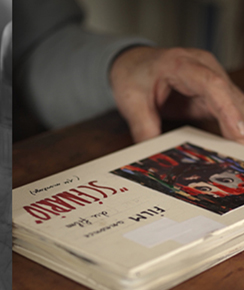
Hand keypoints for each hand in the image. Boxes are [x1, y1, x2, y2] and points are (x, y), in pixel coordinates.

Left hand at [110, 46, 243, 143]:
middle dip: (241, 124)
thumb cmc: (133, 75)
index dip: (228, 110)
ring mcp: (212, 79)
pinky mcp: (213, 93)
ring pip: (235, 103)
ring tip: (240, 152)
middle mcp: (204, 67)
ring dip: (240, 127)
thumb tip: (152, 152)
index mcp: (180, 64)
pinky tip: (236, 146)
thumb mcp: (131, 101)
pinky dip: (234, 127)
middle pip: (230, 96)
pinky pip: (229, 110)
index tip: (239, 133)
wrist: (133, 63)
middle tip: (242, 151)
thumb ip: (143, 126)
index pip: (212, 85)